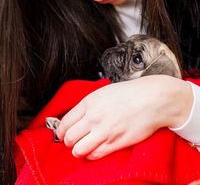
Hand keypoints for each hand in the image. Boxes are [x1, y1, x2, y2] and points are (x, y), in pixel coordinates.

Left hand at [56, 75, 192, 159]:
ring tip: (81, 148)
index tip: (63, 134)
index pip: (64, 122)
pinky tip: (95, 150)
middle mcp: (93, 116)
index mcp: (89, 102)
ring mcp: (104, 130)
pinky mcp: (116, 142)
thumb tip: (77, 116)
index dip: (61, 131)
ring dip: (77, 151)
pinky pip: (95, 155)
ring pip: (78, 149)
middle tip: (72, 141)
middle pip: (68, 137)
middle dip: (67, 141)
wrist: (152, 99)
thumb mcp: (104, 92)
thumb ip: (89, 104)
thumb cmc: (130, 94)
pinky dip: (91, 155)